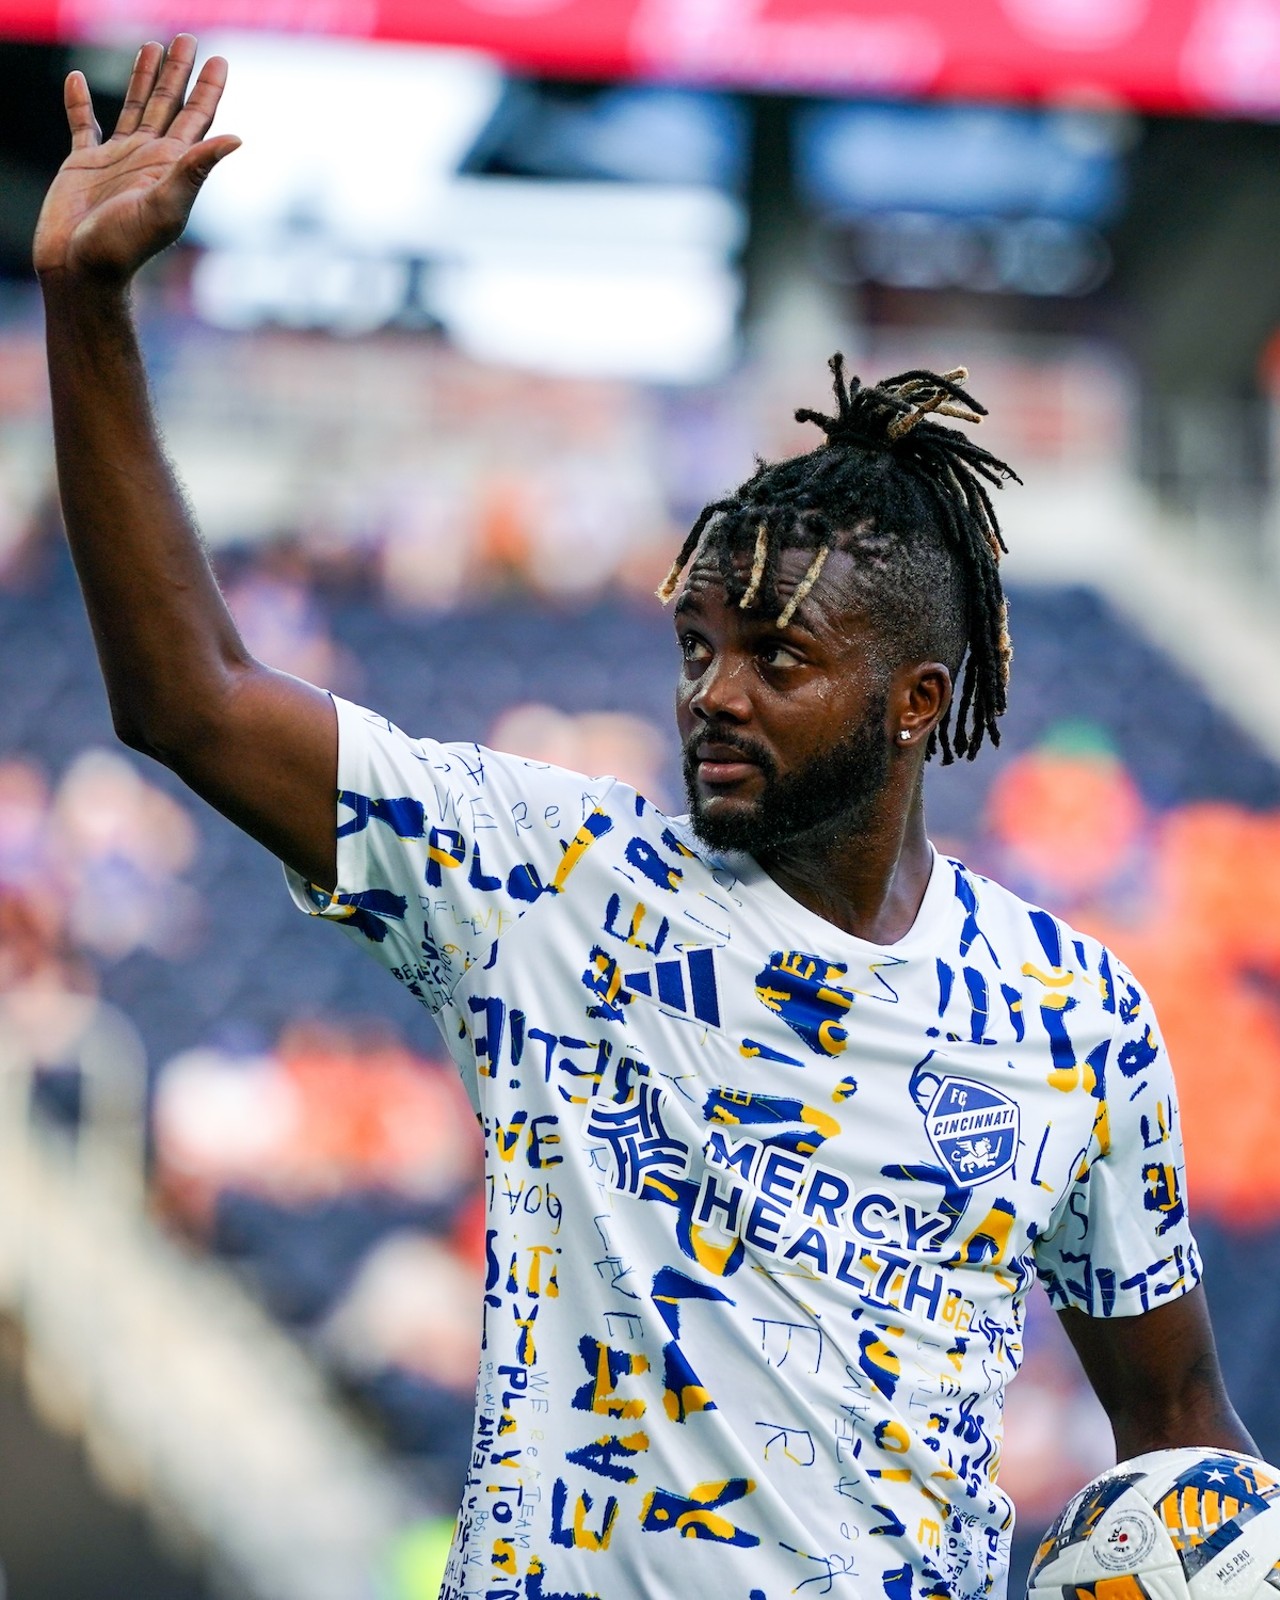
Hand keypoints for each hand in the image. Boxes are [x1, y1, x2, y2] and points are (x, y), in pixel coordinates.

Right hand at [33, 34, 239, 284]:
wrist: (81, 271)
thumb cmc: (123, 247)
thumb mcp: (166, 207)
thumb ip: (196, 170)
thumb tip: (236, 137)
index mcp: (171, 165)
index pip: (196, 118)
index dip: (208, 88)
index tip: (220, 59)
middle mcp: (147, 158)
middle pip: (168, 104)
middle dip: (179, 72)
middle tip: (189, 38)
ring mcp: (116, 160)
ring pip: (132, 106)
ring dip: (142, 78)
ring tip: (151, 47)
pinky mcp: (82, 165)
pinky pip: (81, 124)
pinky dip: (77, 101)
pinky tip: (75, 79)